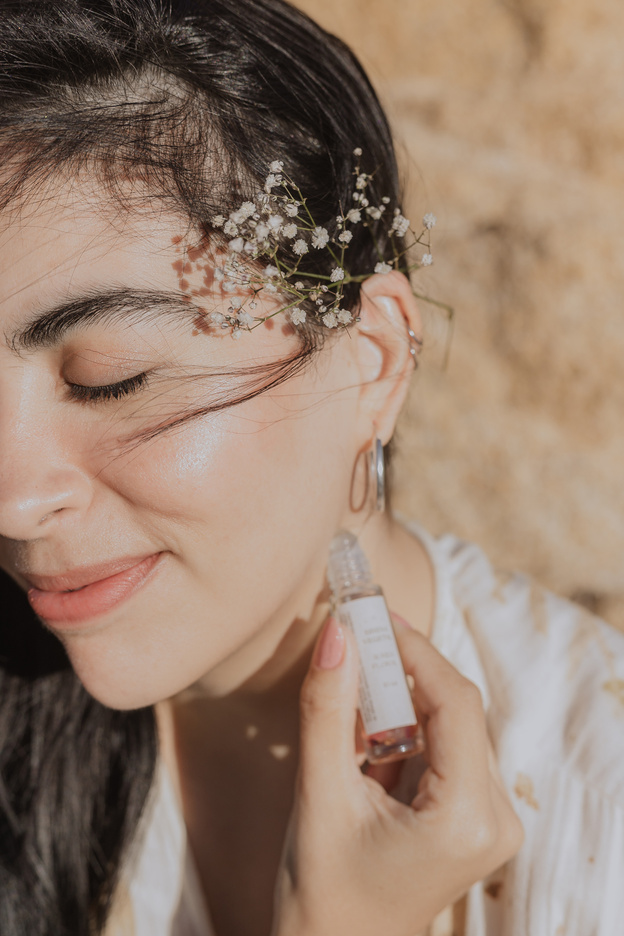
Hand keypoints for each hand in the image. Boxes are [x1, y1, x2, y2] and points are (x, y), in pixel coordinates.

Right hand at [271, 616, 523, 935]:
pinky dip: (402, 730)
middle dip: (402, 672)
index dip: (415, 650)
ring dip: (398, 702)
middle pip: (455, 709)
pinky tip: (364, 740)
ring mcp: (488, 821)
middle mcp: (494, 819)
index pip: (455, 702)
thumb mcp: (319, 793)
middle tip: (354, 639)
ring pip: (447, 724)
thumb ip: (328, 708)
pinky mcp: (472, 817)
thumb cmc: (321, 892)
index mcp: (467, 819)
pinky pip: (442, 748)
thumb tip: (338, 633)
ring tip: (348, 700)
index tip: (372, 616)